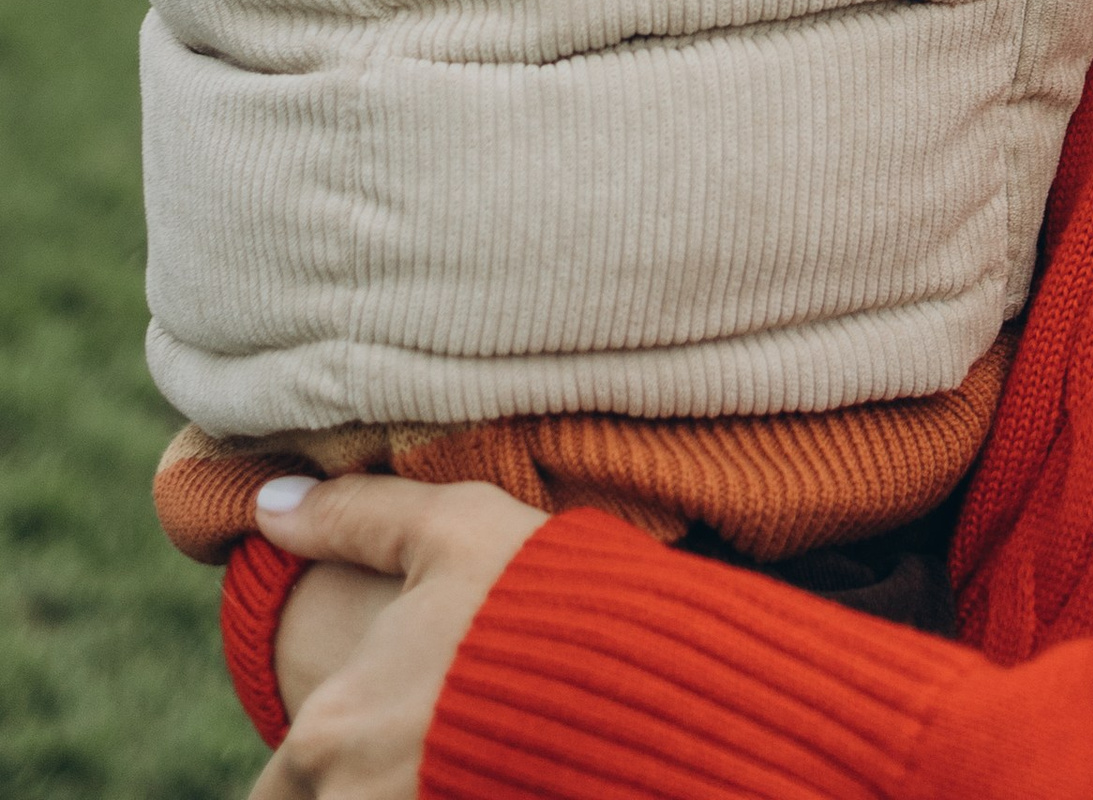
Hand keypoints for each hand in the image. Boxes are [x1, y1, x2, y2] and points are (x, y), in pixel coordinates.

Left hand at [248, 472, 547, 799]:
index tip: (337, 740)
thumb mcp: (450, 529)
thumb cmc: (535, 595)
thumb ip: (352, 516)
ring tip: (442, 750)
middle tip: (410, 731)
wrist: (639, 679)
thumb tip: (271, 503)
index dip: (307, 762)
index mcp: (328, 730)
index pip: (276, 785)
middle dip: (352, 778)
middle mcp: (352, 798)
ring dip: (399, 783)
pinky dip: (446, 788)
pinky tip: (485, 767)